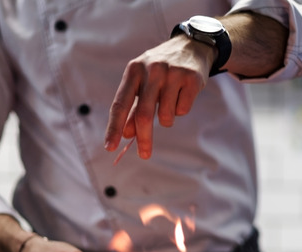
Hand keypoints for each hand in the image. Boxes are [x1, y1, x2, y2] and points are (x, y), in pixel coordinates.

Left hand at [104, 34, 215, 159]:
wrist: (192, 46)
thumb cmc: (161, 70)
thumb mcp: (143, 83)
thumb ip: (134, 108)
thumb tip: (126, 134)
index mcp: (133, 71)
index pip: (120, 104)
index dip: (114, 127)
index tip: (109, 146)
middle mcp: (151, 70)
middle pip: (144, 115)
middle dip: (144, 139)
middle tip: (144, 154)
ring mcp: (172, 73)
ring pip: (166, 116)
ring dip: (167, 118)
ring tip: (170, 101)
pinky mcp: (191, 79)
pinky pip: (183, 110)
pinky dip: (181, 109)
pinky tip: (182, 93)